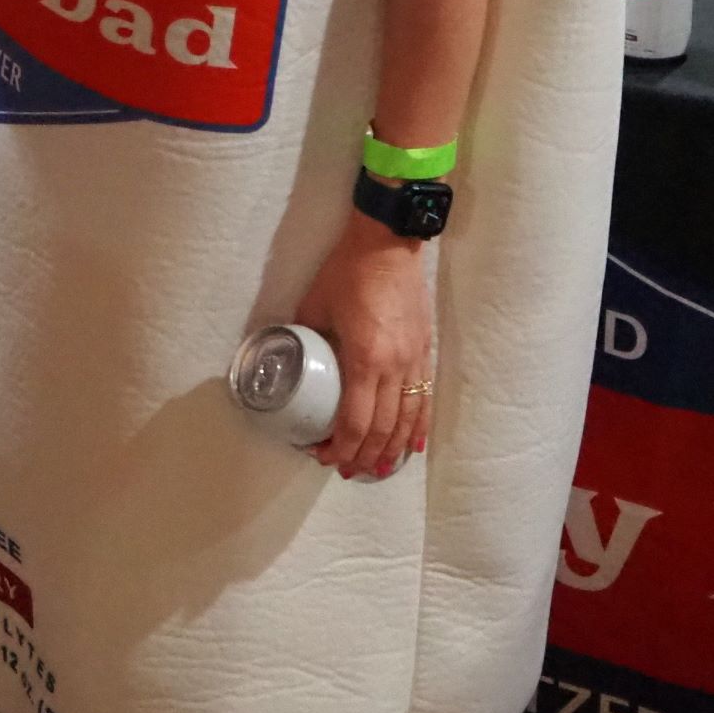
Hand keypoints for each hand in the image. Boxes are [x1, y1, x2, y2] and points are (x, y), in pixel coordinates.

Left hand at [291, 210, 432, 478]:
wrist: (387, 242)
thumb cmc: (348, 270)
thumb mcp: (315, 305)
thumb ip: (306, 338)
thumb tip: (289, 358)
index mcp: (365, 357)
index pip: (355, 421)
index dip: (340, 447)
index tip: (324, 457)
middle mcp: (394, 365)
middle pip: (382, 428)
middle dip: (363, 456)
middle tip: (346, 470)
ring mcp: (414, 359)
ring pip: (407, 419)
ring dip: (392, 450)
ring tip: (379, 470)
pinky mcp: (425, 350)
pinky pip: (424, 397)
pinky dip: (418, 426)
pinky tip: (413, 445)